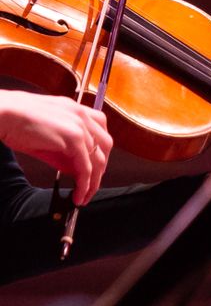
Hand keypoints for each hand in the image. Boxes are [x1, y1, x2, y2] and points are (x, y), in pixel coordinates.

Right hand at [0, 90, 111, 205]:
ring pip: (98, 158)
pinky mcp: (73, 137)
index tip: (94, 169)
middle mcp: (82, 115)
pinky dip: (85, 184)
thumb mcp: (46, 136)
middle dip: (100, 168)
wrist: (2, 113)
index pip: (100, 132)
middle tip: (90, 185)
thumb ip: (64, 151)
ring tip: (84, 195)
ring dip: (94, 181)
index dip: (99, 152)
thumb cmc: (16, 122)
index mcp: (76, 110)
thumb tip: (75, 170)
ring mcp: (80, 125)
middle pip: (105, 145)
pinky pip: (86, 166)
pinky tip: (78, 194)